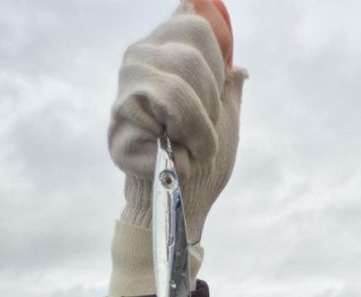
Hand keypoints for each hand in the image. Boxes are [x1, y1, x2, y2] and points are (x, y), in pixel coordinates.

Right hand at [107, 1, 245, 296]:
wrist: (180, 204)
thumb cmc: (200, 165)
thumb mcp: (225, 122)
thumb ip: (228, 89)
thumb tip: (239, 67)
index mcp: (166, 50)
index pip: (198, 28)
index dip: (216, 66)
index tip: (211, 101)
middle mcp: (141, 57)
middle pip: (193, 56)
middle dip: (209, 105)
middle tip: (200, 135)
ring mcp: (127, 83)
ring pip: (179, 88)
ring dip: (197, 129)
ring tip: (187, 148)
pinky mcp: (121, 114)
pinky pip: (165, 118)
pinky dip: (180, 145)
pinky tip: (170, 157)